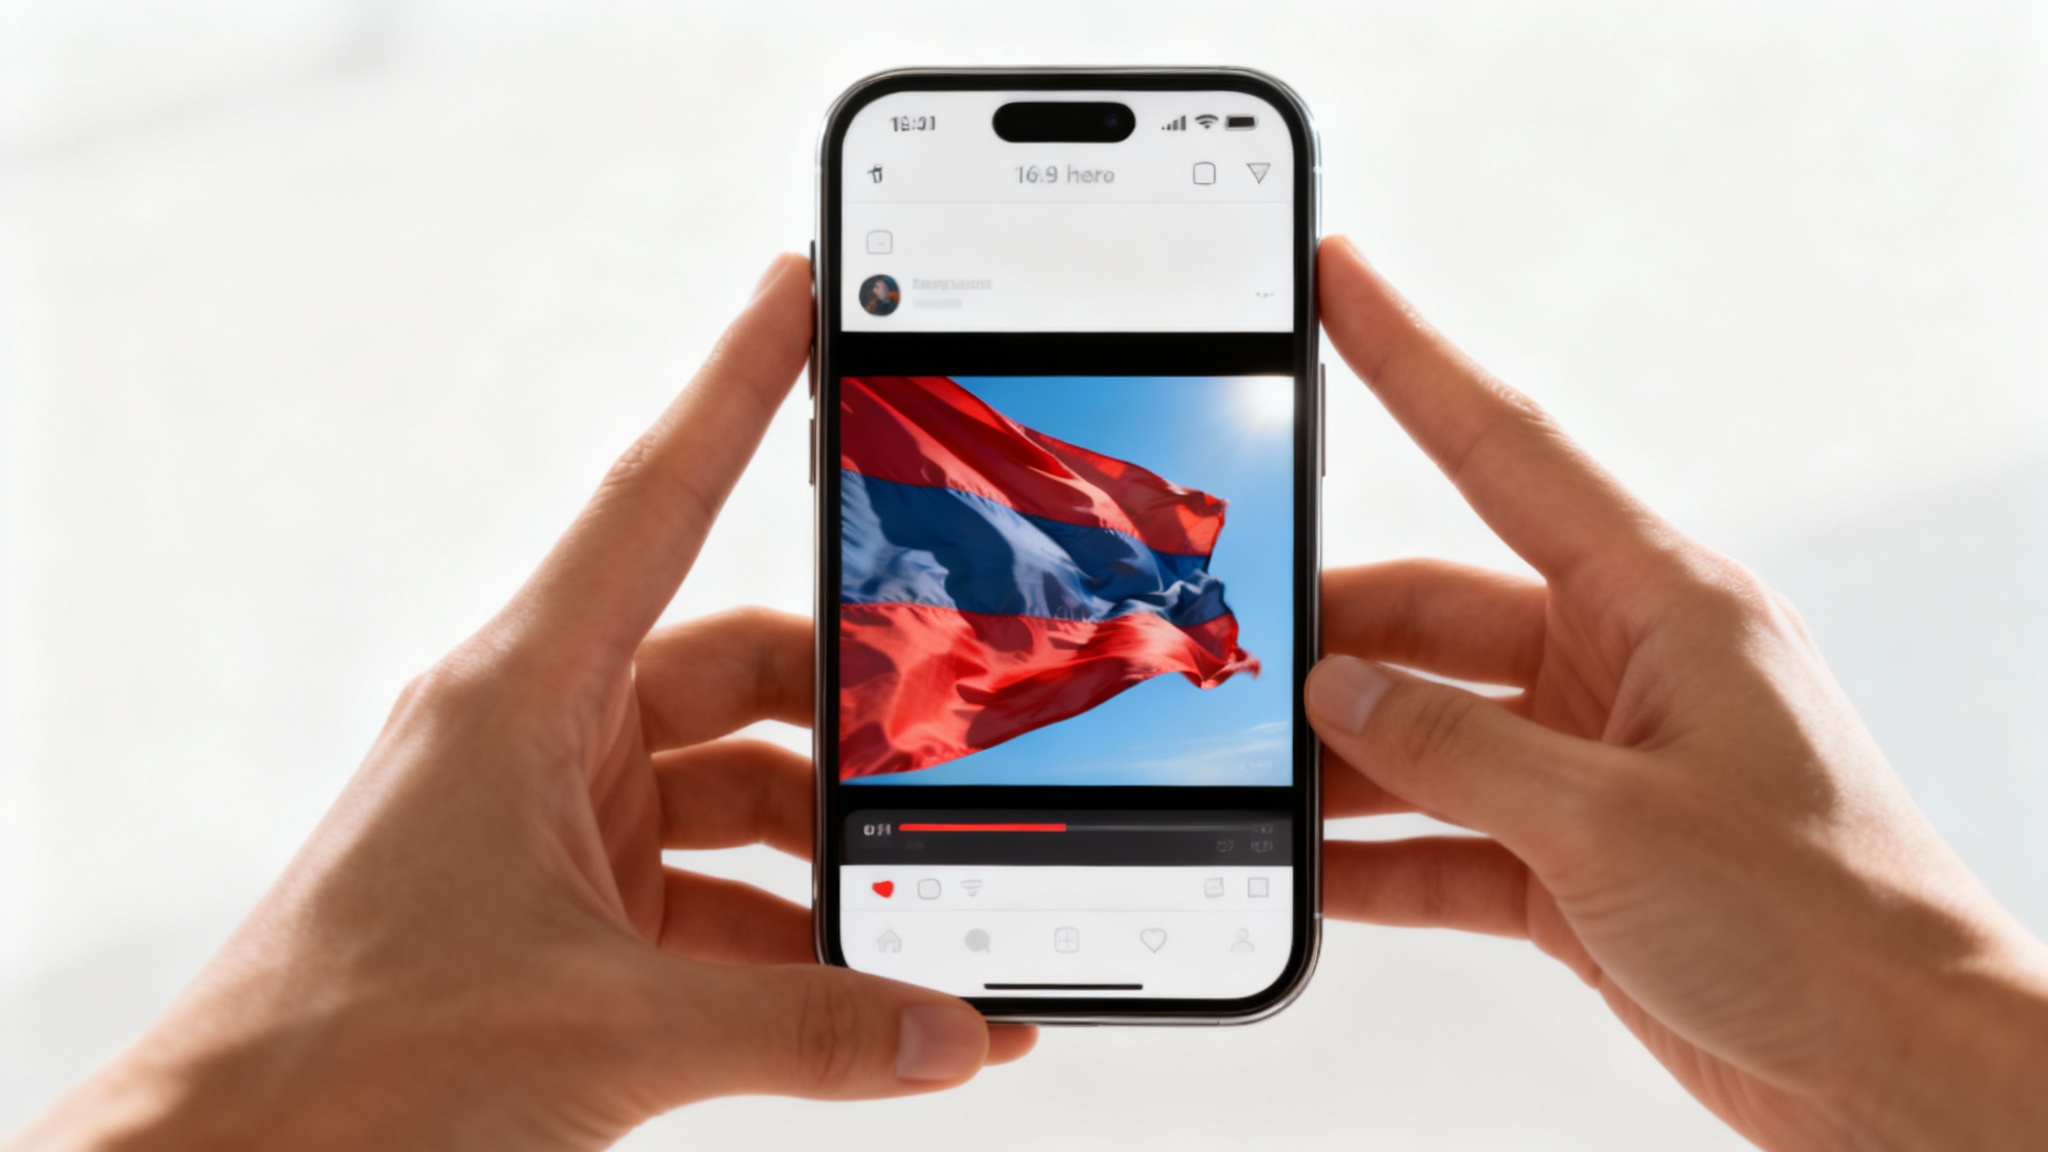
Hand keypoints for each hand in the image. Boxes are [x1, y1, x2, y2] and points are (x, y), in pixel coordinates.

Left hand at [9, 255, 1033, 1151]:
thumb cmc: (349, 1058)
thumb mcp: (609, 1030)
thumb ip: (802, 1029)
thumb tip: (944, 1028)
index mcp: (522, 693)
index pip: (658, 497)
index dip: (738, 382)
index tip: (802, 291)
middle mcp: (542, 737)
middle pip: (737, 671)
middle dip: (854, 714)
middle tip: (957, 730)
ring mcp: (557, 826)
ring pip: (736, 794)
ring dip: (828, 854)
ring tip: (924, 902)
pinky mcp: (569, 914)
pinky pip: (712, 895)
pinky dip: (790, 938)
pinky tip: (860, 990)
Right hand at [1310, 235, 2047, 1149]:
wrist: (1899, 1069)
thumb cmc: (1827, 923)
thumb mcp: (1612, 822)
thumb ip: (1457, 753)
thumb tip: (1342, 698)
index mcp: (1661, 604)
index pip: (1505, 450)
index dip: (1411, 357)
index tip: (1340, 284)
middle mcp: (1625, 667)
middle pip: (1435, 615)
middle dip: (1333, 635)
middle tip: (1240, 649)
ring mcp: (1598, 764)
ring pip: (1434, 729)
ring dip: (1347, 758)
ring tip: (1257, 776)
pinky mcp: (1581, 858)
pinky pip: (1449, 833)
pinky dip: (1382, 854)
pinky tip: (1319, 872)